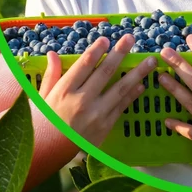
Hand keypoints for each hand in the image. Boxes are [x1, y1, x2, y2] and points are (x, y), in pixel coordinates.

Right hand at [39, 34, 157, 146]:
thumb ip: (51, 75)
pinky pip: (121, 107)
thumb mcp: (42, 97)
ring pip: (120, 89)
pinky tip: (141, 85)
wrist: (48, 152)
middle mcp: (82, 100)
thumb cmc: (43, 122)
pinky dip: (132, 95)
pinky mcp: (104, 126)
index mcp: (64, 90)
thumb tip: (53, 54)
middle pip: (105, 72)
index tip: (106, 39)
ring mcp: (96, 114)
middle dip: (120, 53)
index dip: (97, 50)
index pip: (85, 64)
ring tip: (150, 62)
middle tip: (131, 39)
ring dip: (137, 73)